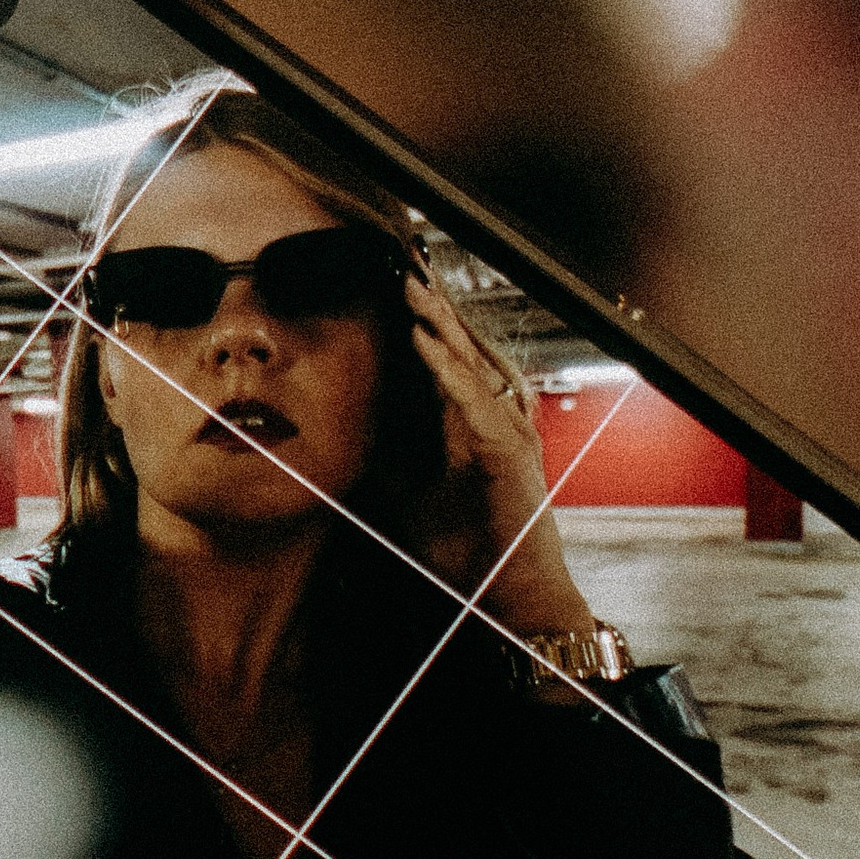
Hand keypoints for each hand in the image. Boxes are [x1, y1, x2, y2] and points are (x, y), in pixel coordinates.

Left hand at [404, 271, 593, 642]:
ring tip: (412, 287)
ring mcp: (506, 430)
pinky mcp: (508, 449)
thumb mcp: (413, 500)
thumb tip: (349, 441)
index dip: (423, 322)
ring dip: (440, 324)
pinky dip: (447, 368)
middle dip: (433, 306)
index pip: (446, 361)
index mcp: (473, 426)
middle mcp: (494, 419)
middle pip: (462, 350)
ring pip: (471, 363)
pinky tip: (424, 341)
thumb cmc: (471, 551)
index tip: (396, 285)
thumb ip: (392, 464)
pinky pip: (473, 397)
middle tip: (406, 263)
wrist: (510, 596)